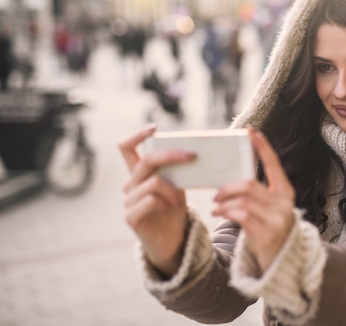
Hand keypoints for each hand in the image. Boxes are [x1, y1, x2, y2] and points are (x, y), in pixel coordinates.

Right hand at [118, 124, 195, 277]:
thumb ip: (176, 170)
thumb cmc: (174, 211)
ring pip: (153, 181)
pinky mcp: (130, 217)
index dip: (137, 135)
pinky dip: (165, 202)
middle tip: (193, 156)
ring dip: (173, 189)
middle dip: (172, 156)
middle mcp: (129, 185)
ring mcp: (127, 201)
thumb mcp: (177, 186)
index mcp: (139, 174)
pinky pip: (150, 200)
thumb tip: (191, 150)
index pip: (126, 148)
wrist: (172, 242)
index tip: (154, 128)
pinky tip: (173, 209)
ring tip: (181, 201)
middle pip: (146, 161)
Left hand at [213, 128, 294, 273]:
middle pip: (249, 184)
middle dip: (227, 187)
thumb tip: (231, 179)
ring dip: (223, 201)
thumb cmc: (270, 231)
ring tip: (216, 206)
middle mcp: (284, 203)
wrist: (283, 263)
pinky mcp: (267, 233)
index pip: (273, 164)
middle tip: (216, 193)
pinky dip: (225, 212)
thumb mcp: (269, 210)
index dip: (262, 146)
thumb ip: (257, 195)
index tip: (250, 131)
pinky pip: (241, 215)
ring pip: (242, 199)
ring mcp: (277, 218)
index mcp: (285, 192)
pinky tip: (219, 214)